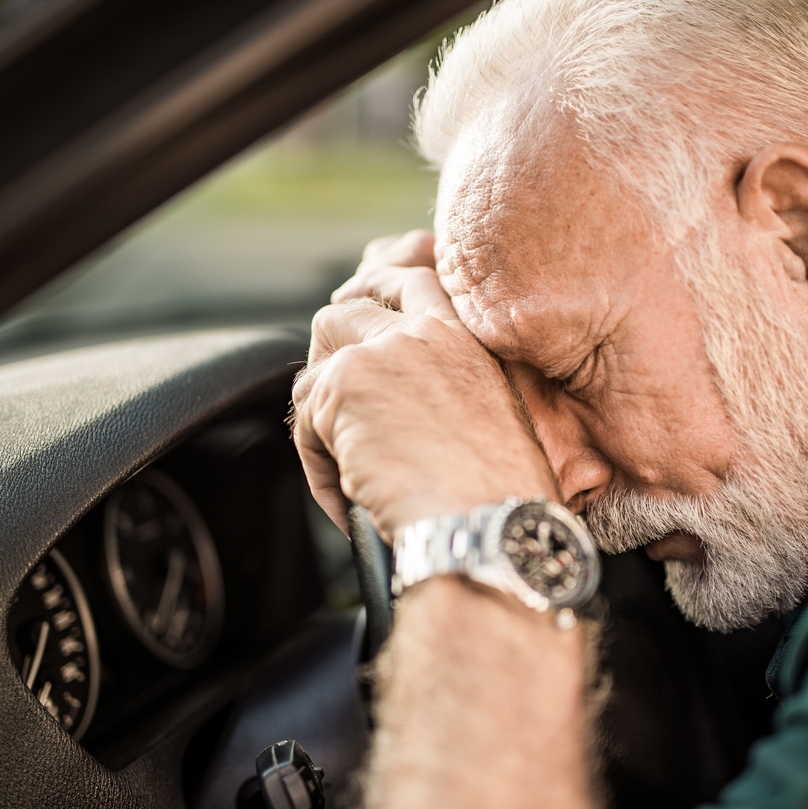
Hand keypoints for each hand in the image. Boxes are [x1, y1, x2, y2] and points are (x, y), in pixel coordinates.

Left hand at [291, 231, 558, 537]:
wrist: (489, 525)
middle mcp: (424, 333)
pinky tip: (351, 500)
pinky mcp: (342, 387)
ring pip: (313, 377)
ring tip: (353, 479)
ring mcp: (379, 354)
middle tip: (330, 414)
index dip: (375, 293)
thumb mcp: (490, 424)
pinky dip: (319, 469)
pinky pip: (305, 426)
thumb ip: (445, 392)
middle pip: (342, 316)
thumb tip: (393, 406)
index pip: (413, 283)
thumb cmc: (502, 501)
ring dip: (322, 428)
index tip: (355, 310)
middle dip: (325, 361)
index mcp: (467, 339)